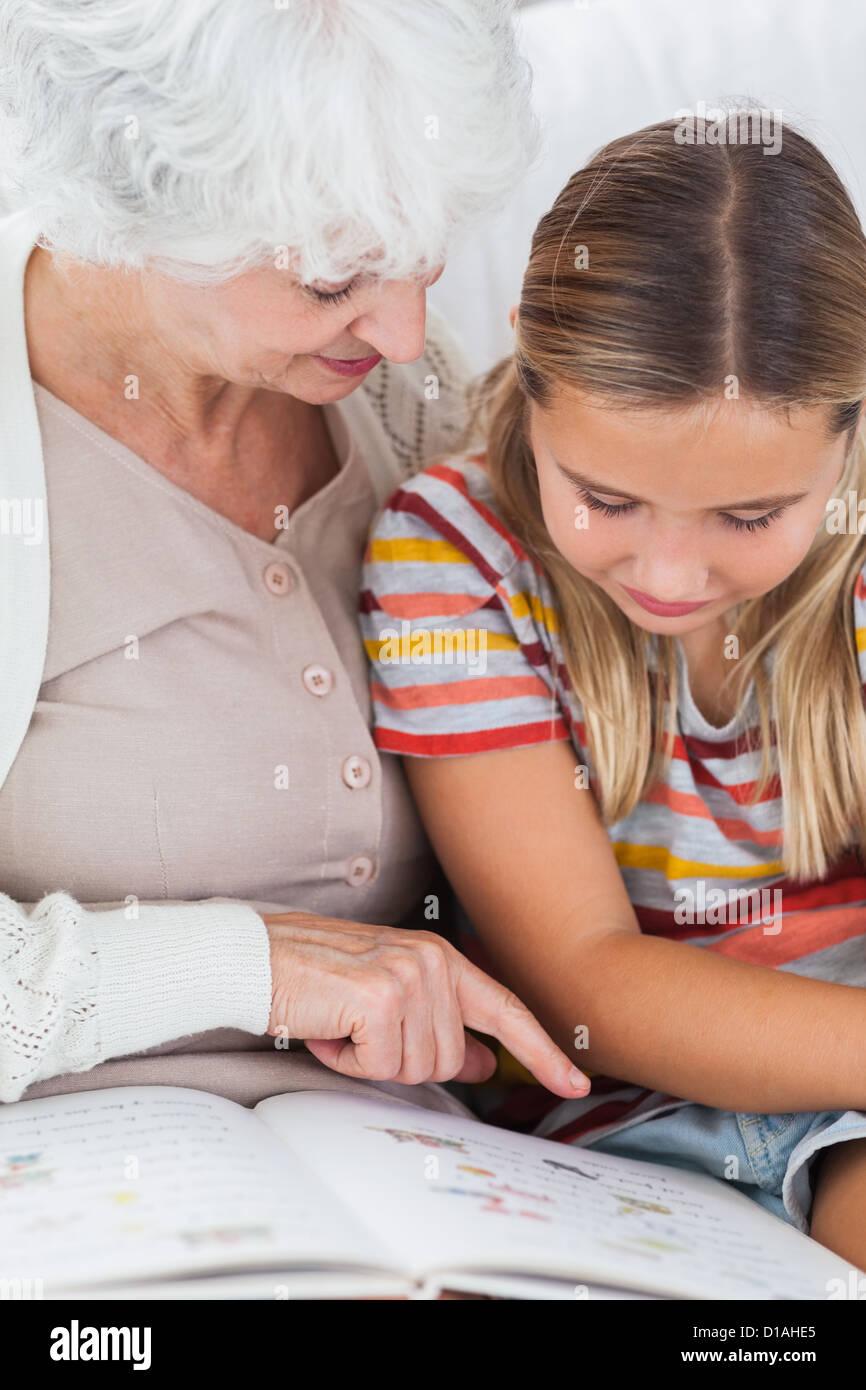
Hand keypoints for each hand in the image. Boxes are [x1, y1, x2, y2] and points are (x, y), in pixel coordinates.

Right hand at [262, 912, 589, 1098]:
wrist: (252, 957)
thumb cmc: (312, 975)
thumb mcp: (386, 996)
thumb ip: (441, 1025)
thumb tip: (485, 1063)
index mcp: (439, 957)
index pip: (505, 1011)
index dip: (542, 1053)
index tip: (574, 1084)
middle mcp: (432, 961)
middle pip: (451, 1061)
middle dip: (401, 1061)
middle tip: (358, 1029)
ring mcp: (410, 978)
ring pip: (417, 1068)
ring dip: (371, 1060)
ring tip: (340, 1022)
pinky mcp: (381, 999)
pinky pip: (381, 1066)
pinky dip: (348, 1059)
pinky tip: (328, 1026)